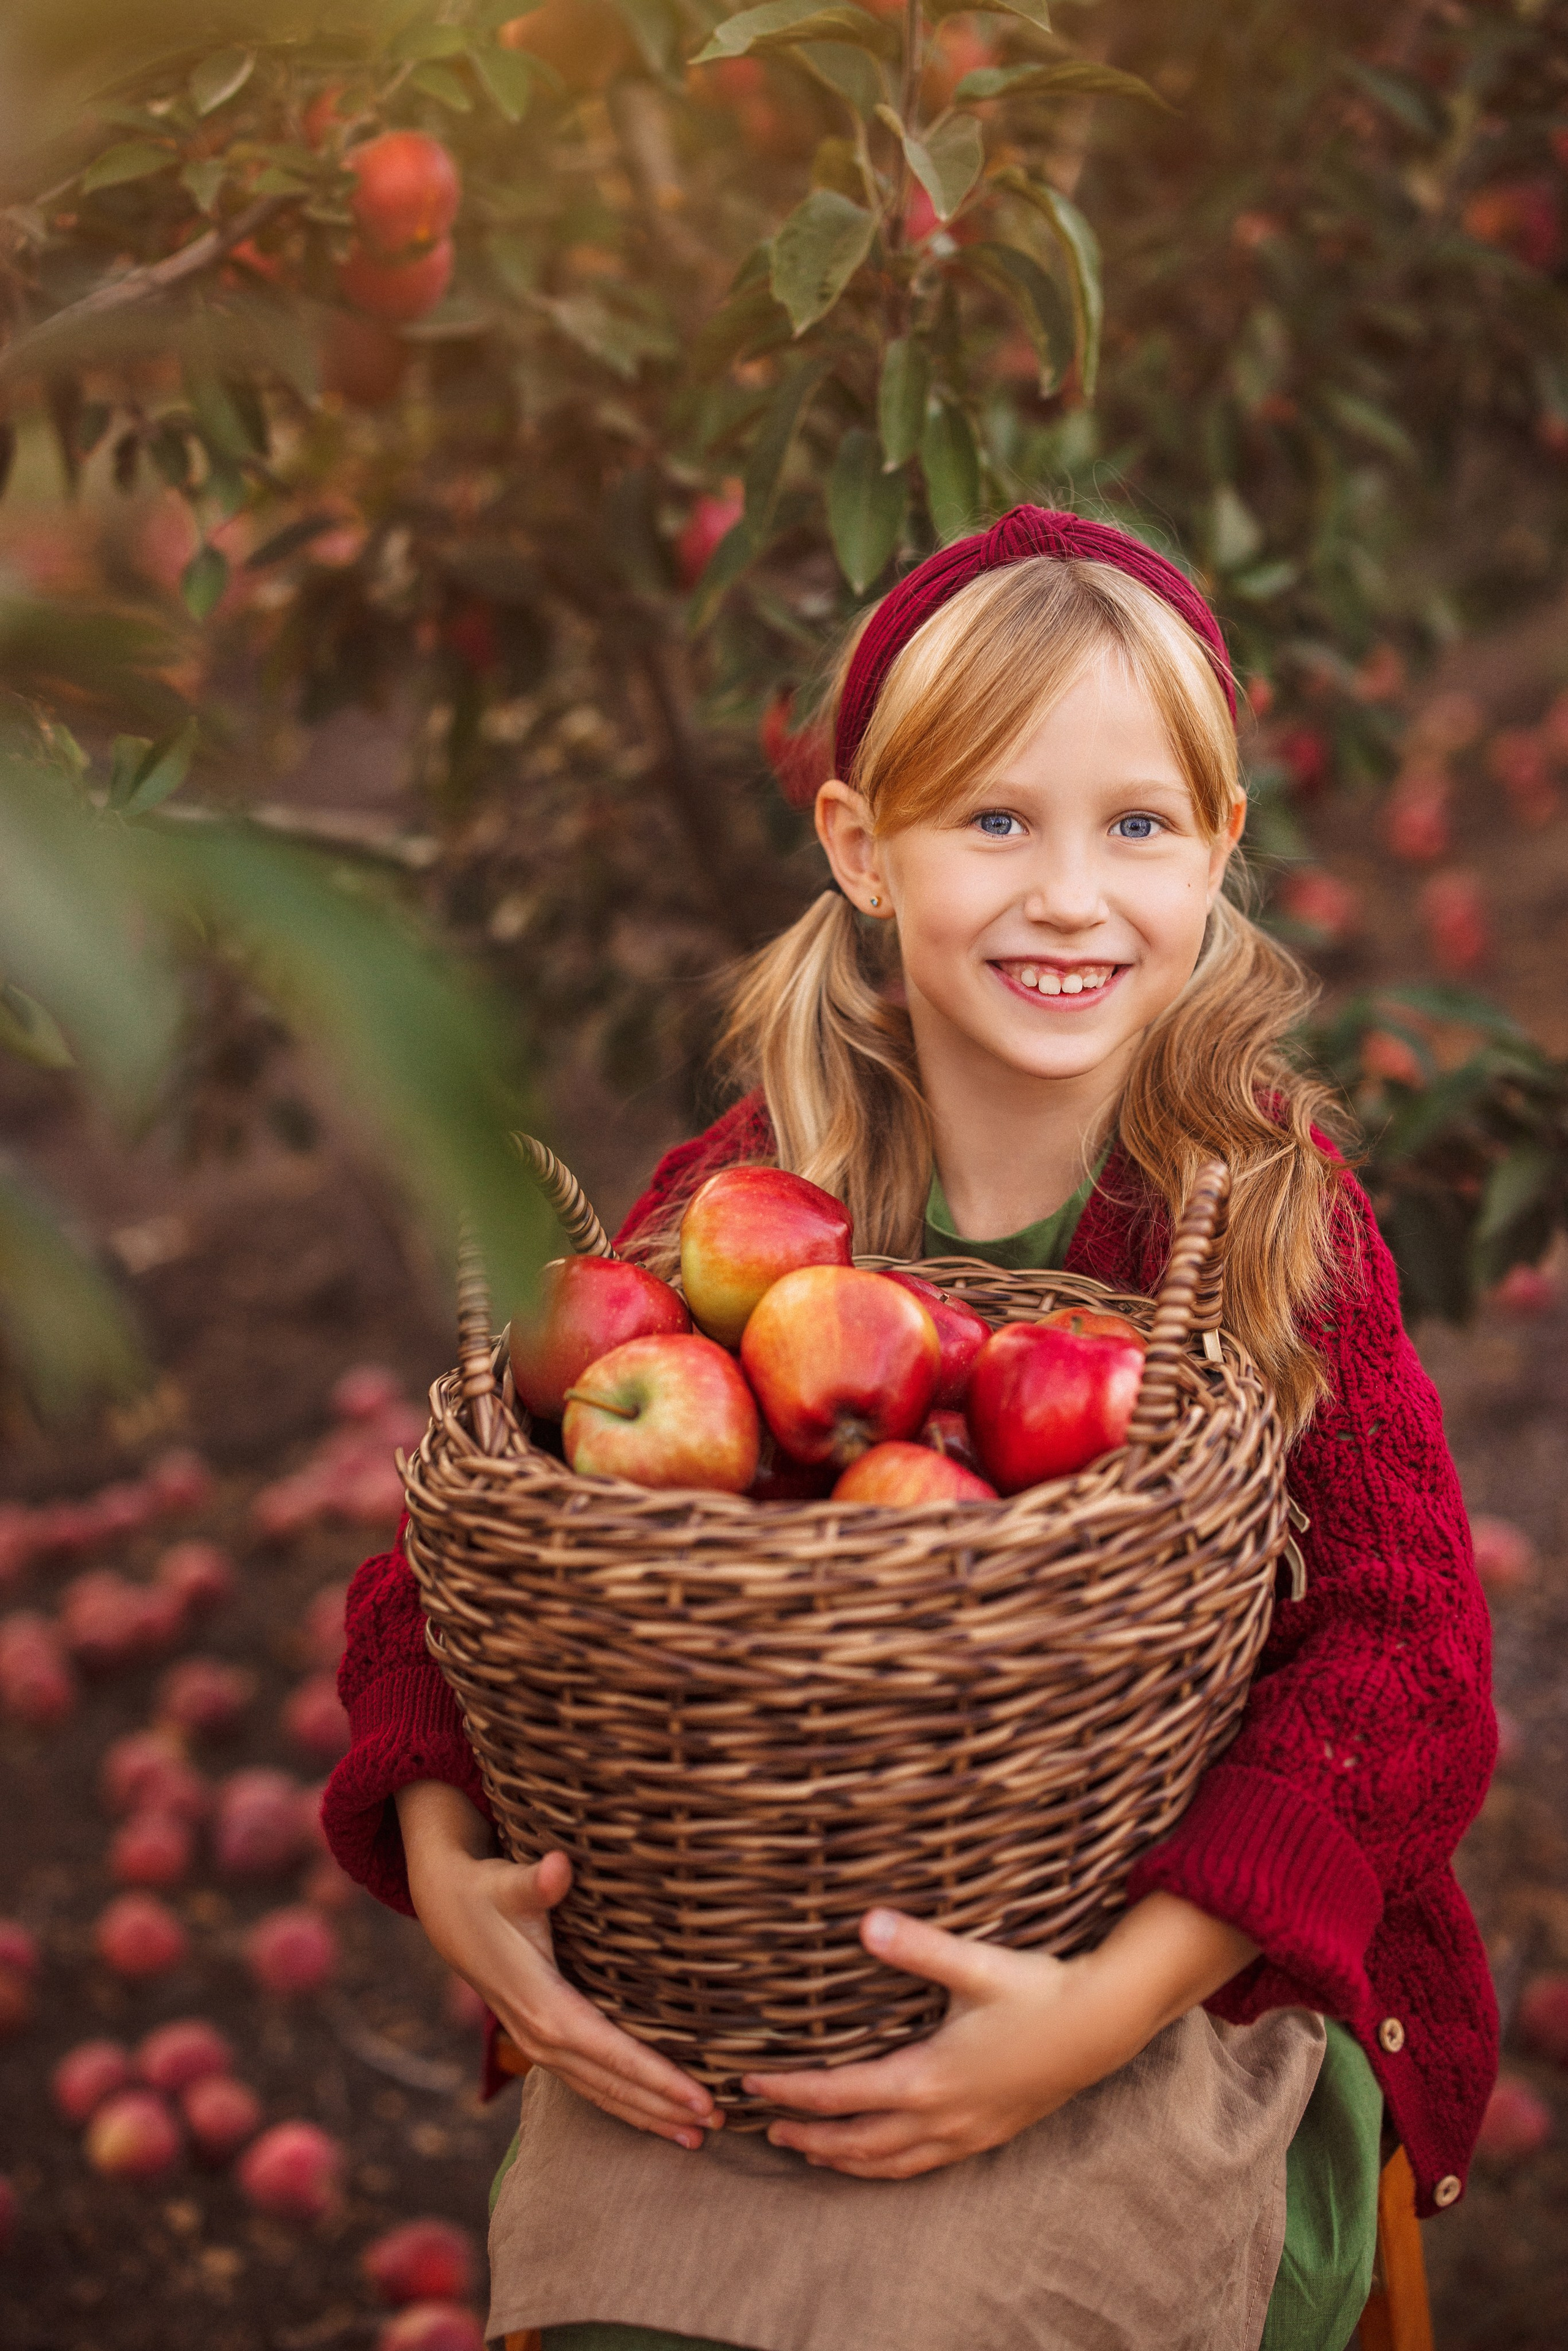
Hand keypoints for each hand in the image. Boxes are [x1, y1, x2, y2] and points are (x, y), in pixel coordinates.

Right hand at [395, 1781, 720, 2148]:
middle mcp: (542, 2038)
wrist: (450, 1913)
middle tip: (719, 2123)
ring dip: (648, 2116)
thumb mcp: (509, 1884)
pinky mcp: (543, 2043)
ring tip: (698, 2137)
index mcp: (544, 2007)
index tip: (701, 2097)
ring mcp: (540, 2046)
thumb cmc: (489, 1895)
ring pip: (601, 2093)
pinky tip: (655, 2117)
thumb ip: (537, 1881)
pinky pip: (589, 2084)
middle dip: (665, 2107)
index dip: (658, 2078)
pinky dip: (624, 2104)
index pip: (612, 2054)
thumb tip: (558, 1866)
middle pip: (613, 2085)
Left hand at [743, 1893, 1256, 2179]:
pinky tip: (884, 2159)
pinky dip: (889, 2168)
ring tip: (811, 2153)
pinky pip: (924, 2165)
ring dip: (845, 2160)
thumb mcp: (974, 1965)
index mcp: (926, 2079)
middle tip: (765, 2129)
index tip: (749, 2086)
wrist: (1102, 2026)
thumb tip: (864, 1923)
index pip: (838, 2095)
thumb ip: (916, 1945)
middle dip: (808, 2136)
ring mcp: (967, 2133)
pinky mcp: (989, 2135)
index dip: (789, 2092)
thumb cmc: (1037, 1991)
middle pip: (856, 2142)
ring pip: (890, 2163)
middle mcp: (941, 2117)